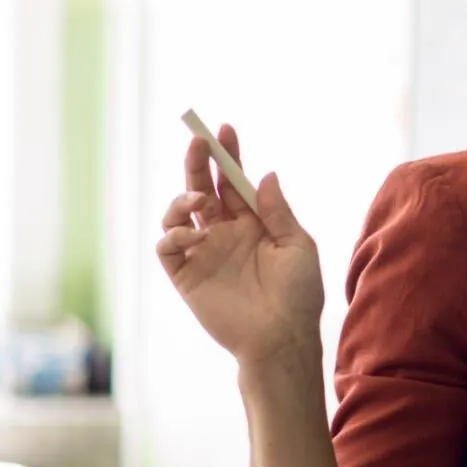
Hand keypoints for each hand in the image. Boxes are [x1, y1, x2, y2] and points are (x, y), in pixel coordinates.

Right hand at [155, 125, 323, 371]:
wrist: (281, 337)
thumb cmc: (298, 295)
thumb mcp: (297, 246)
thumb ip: (277, 211)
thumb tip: (265, 174)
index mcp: (255, 224)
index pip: (235, 183)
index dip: (229, 156)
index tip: (225, 129)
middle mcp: (226, 234)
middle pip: (204, 189)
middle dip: (199, 162)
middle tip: (199, 139)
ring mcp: (204, 253)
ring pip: (178, 212)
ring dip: (183, 198)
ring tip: (198, 202)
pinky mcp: (186, 275)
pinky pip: (167, 246)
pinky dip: (173, 233)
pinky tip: (194, 233)